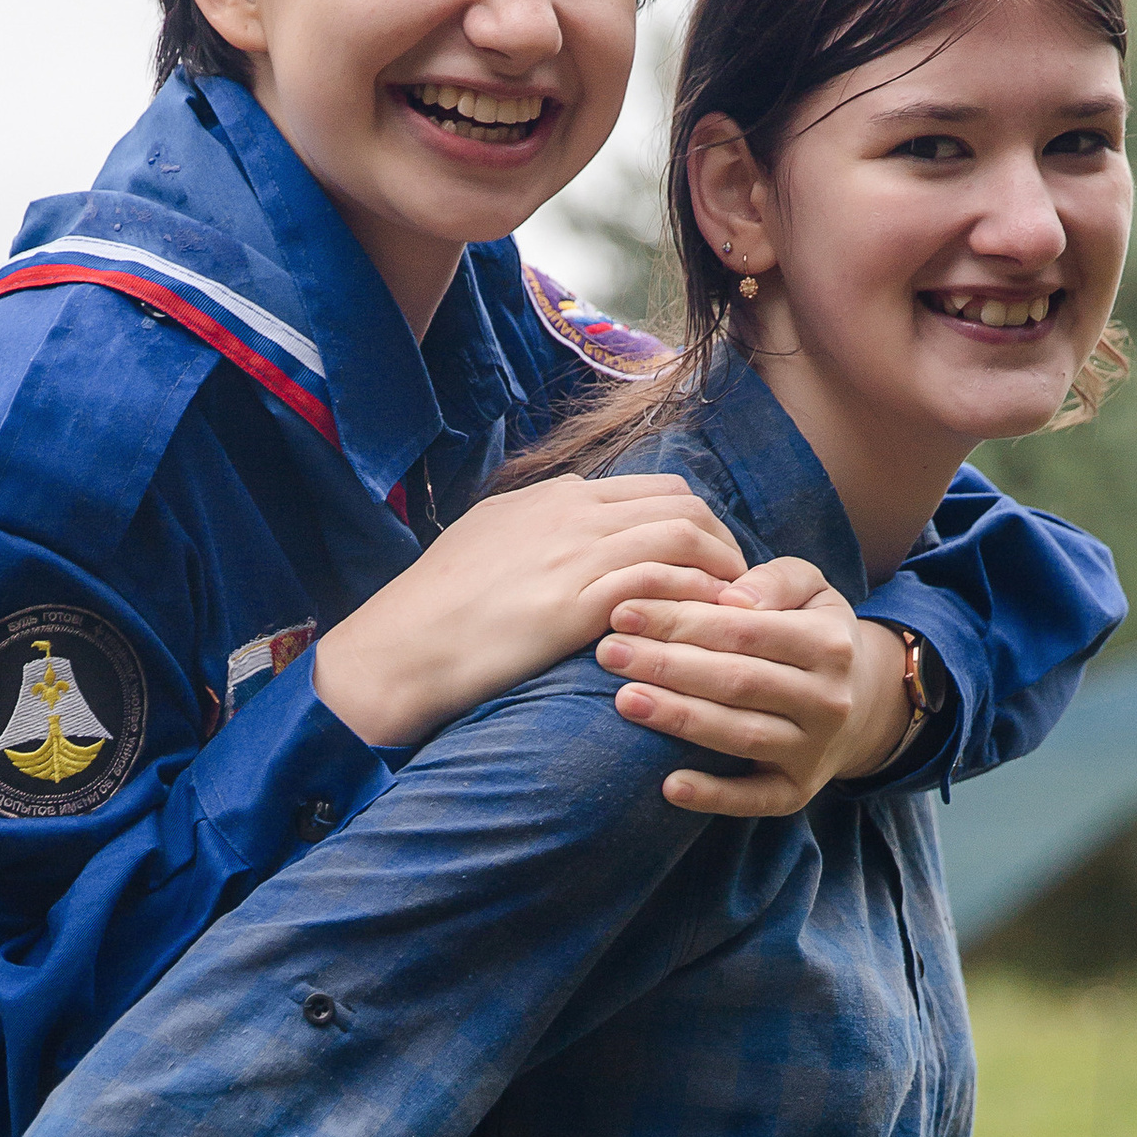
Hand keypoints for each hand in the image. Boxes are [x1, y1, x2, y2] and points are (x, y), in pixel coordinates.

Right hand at [314, 476, 745, 753]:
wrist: (400, 645)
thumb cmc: (435, 611)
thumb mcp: (487, 546)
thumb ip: (533, 537)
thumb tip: (557, 547)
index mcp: (554, 498)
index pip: (654, 490)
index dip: (696, 526)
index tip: (709, 565)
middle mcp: (571, 513)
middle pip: (682, 504)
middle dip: (723, 543)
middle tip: (736, 590)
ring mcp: (575, 552)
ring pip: (681, 534)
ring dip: (721, 571)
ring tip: (735, 612)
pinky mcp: (575, 600)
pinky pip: (661, 581)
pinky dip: (696, 598)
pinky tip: (711, 626)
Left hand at [597, 556, 918, 814]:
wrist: (863, 703)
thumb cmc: (813, 634)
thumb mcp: (811, 591)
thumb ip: (777, 580)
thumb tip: (736, 596)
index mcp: (829, 644)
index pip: (742, 631)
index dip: (680, 620)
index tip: (623, 612)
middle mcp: (828, 700)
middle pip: (736, 681)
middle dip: (667, 665)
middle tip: (609, 654)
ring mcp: (814, 750)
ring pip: (739, 735)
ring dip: (679, 719)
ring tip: (624, 700)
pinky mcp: (797, 792)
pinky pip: (753, 799)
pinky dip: (712, 796)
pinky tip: (668, 786)